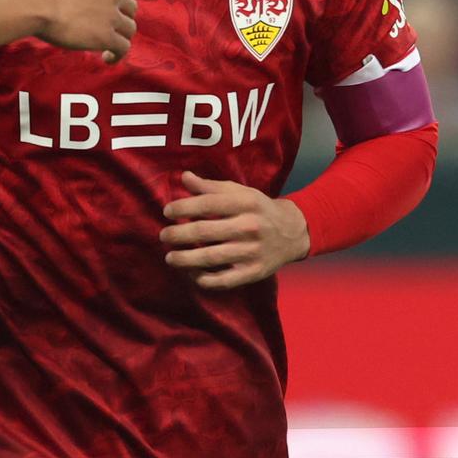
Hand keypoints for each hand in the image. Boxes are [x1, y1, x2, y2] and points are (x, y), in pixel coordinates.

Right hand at [30, 0, 159, 62]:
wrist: (36, 6)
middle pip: (131, 10)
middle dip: (122, 20)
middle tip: (108, 30)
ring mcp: (111, 15)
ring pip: (129, 30)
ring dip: (119, 38)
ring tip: (105, 48)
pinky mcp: (106, 36)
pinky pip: (122, 48)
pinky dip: (117, 55)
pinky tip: (107, 58)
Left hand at [160, 171, 310, 289]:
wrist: (293, 232)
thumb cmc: (258, 209)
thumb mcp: (240, 192)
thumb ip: (211, 187)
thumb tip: (184, 177)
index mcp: (245, 203)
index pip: (208, 204)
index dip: (183, 207)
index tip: (166, 211)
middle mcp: (250, 227)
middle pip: (206, 232)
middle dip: (179, 234)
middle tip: (163, 236)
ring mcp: (252, 252)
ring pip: (212, 257)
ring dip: (186, 259)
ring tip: (170, 257)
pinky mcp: (254, 272)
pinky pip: (225, 280)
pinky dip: (205, 279)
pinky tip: (192, 274)